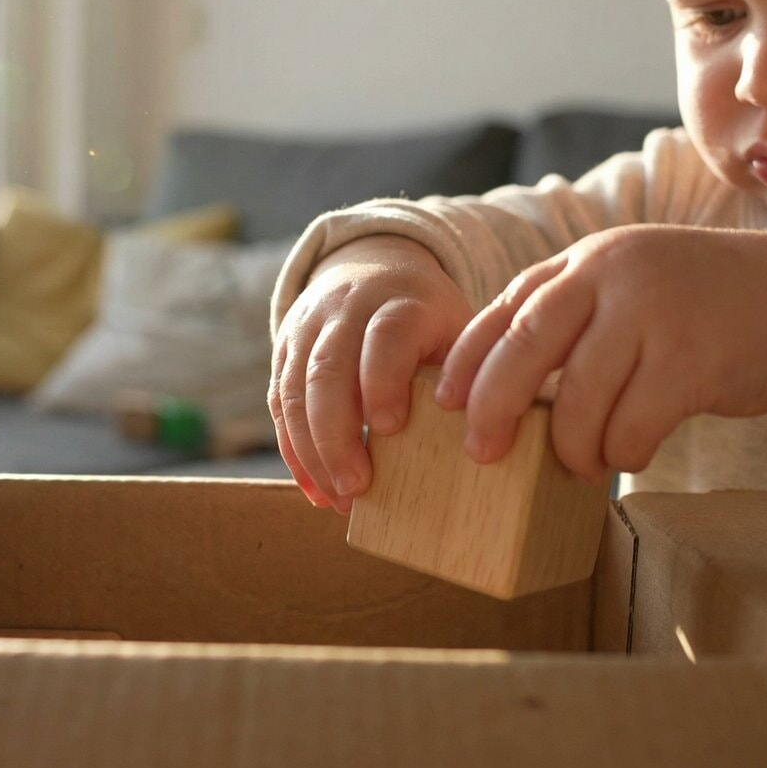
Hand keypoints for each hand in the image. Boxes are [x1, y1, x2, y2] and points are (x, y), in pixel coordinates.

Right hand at [271, 235, 473, 511]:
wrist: (373, 268)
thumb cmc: (428, 317)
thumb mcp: (456, 327)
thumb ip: (467, 371)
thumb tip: (487, 434)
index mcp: (399, 300)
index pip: (386, 335)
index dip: (383, 380)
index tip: (390, 428)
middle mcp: (346, 308)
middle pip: (328, 368)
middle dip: (337, 433)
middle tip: (357, 487)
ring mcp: (308, 327)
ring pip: (295, 389)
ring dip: (312, 450)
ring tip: (338, 499)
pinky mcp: (285, 350)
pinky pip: (279, 402)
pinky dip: (294, 450)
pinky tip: (316, 489)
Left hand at [437, 225, 766, 480]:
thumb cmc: (697, 306)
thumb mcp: (627, 285)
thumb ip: (569, 315)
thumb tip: (491, 386)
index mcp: (586, 261)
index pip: (505, 310)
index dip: (467, 362)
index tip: (445, 406)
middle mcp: (613, 275)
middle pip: (525, 346)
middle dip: (493, 406)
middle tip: (482, 453)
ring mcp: (654, 312)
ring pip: (579, 397)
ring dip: (571, 444)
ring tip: (577, 463)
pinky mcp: (694, 357)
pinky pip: (634, 423)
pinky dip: (622, 450)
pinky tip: (628, 455)